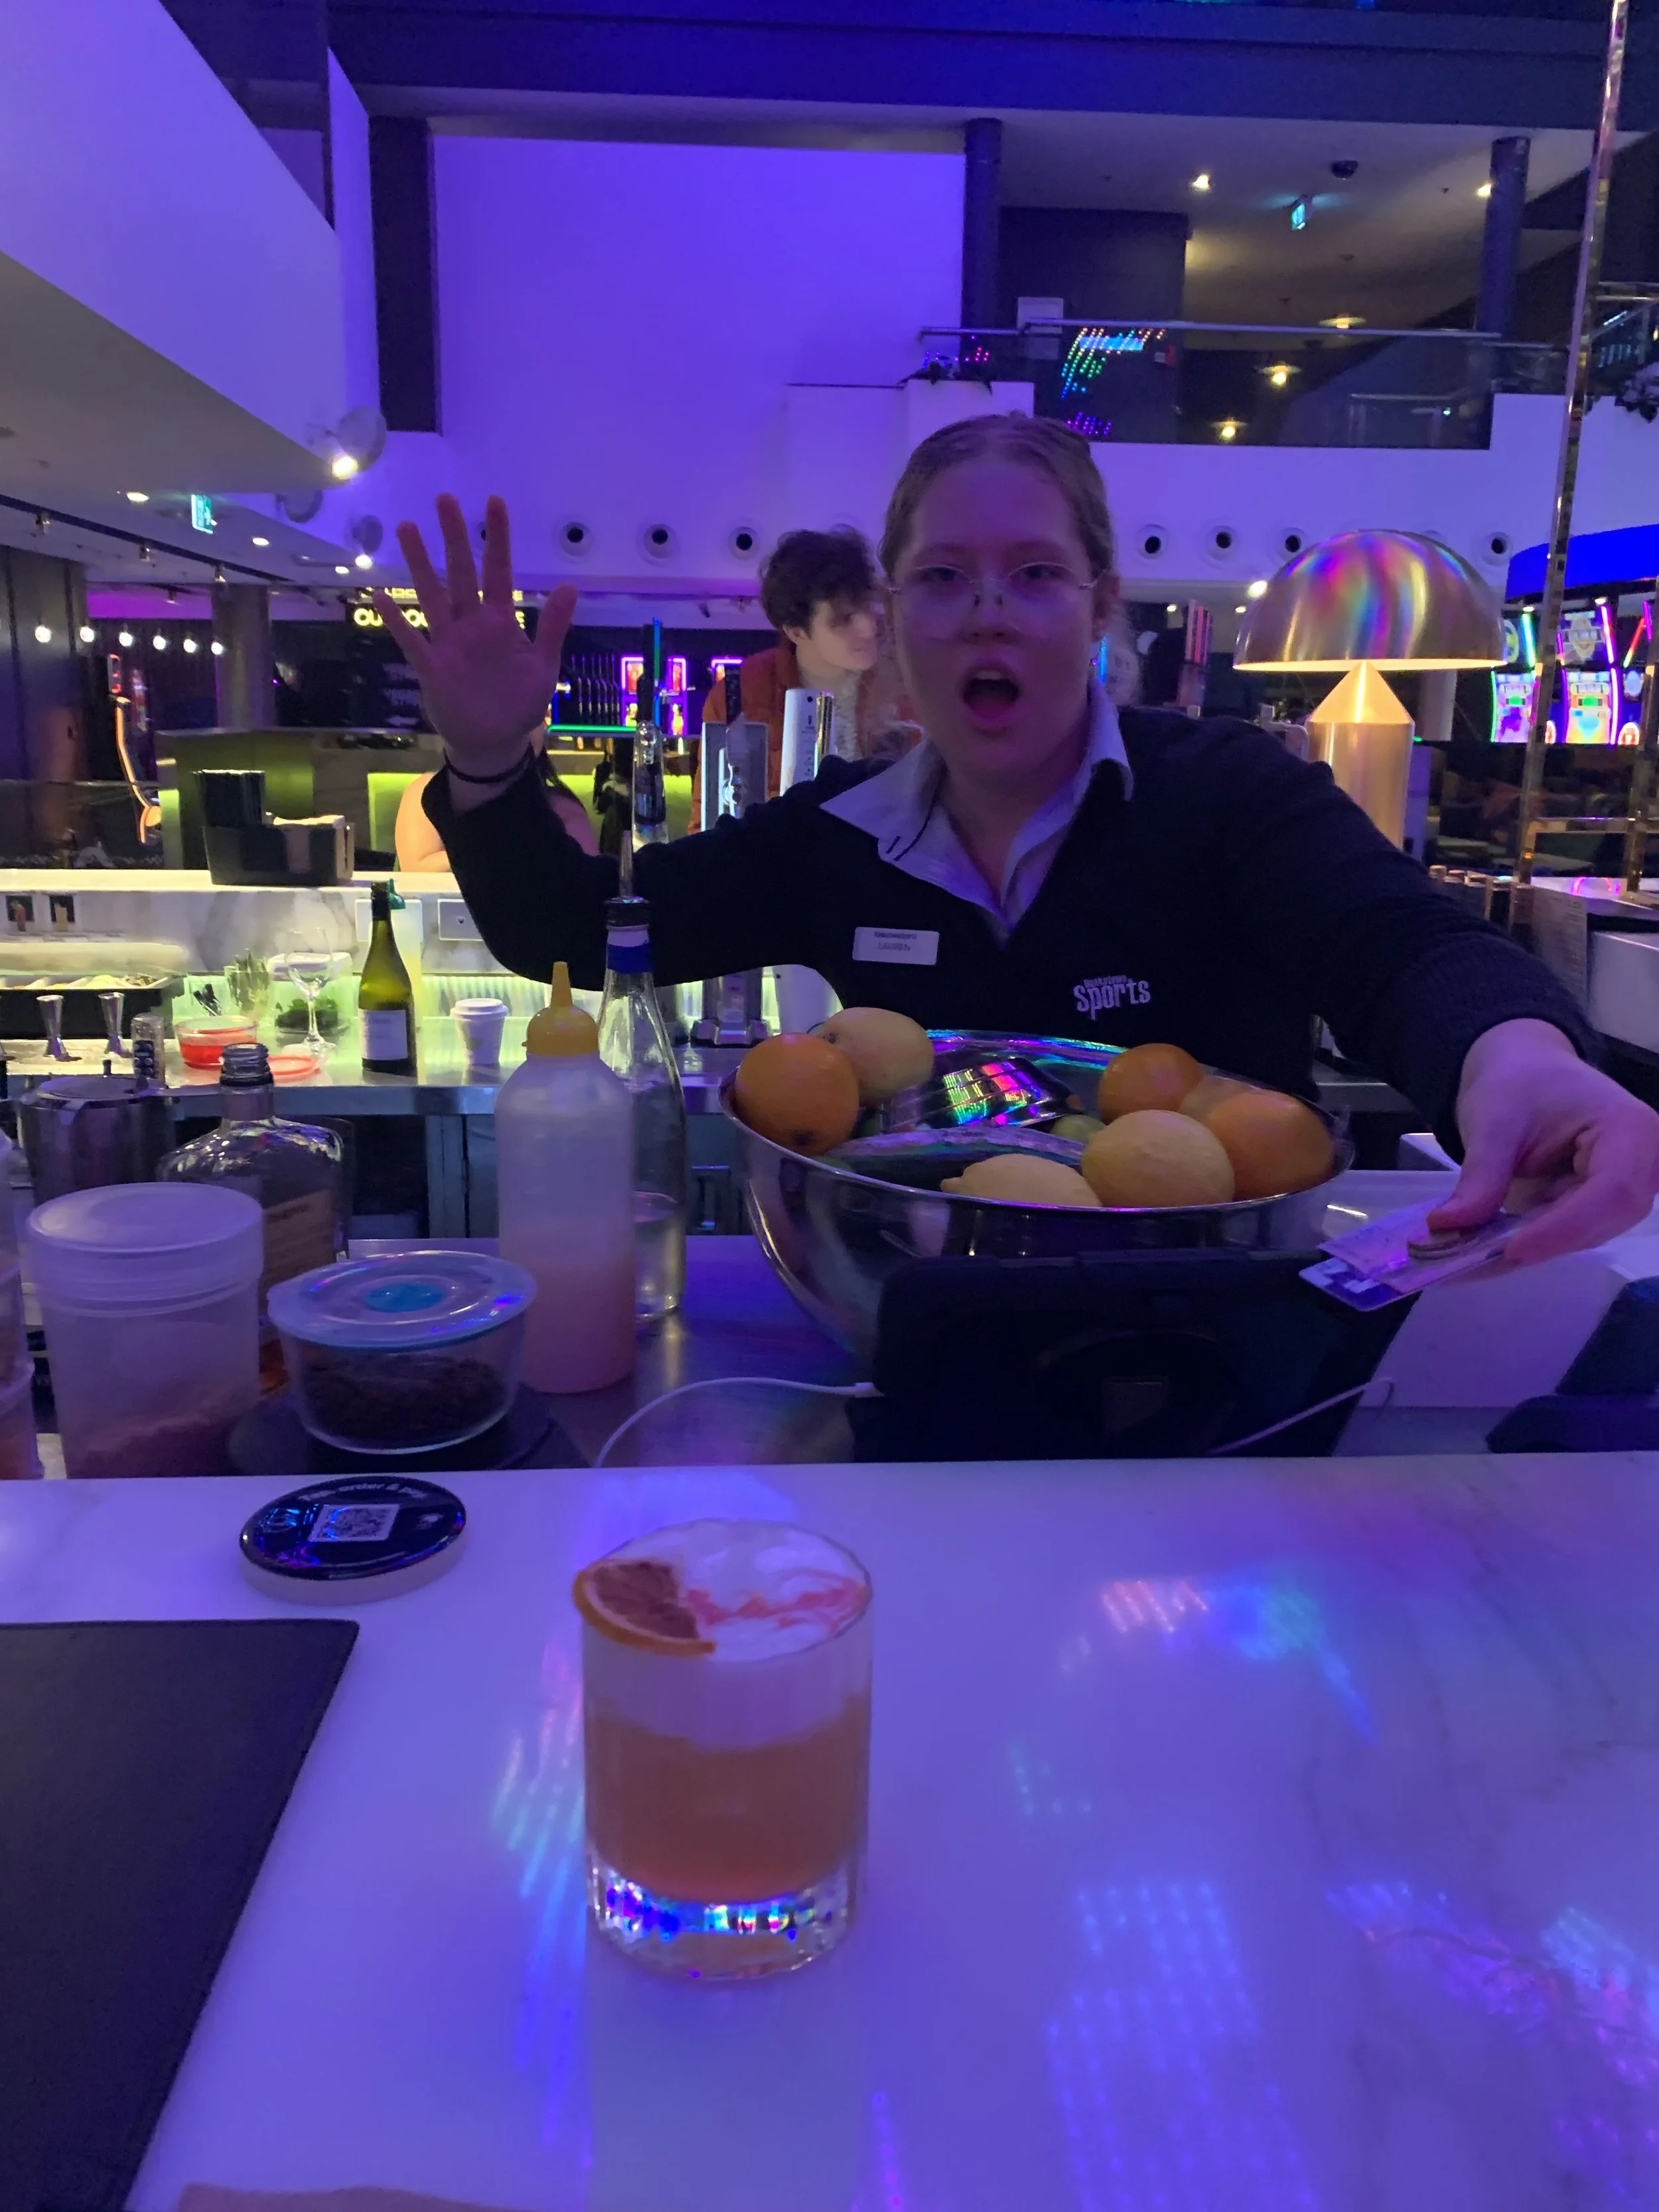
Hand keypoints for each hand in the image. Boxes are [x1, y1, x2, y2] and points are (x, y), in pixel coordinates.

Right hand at [373, 493, 575, 780]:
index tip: (494, 503)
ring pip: (432, 596)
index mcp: (500, 622)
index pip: (499, 572)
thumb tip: (570, 586)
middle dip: (454, 538)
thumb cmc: (519, 703)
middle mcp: (472, 625)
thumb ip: (553, 628)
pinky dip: (396, 620)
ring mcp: (448, 643)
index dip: (497, 539)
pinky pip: (411, 640)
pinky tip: (379, 596)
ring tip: (407, 528)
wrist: (495, 742)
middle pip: (461, 573)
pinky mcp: (431, 667)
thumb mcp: (543, 667)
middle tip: (445, 499)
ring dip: (420, 565)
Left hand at [1428, 1019, 1658, 1265]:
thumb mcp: (1492, 1123)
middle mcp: (1645, 1163)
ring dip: (1534, 1246)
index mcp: (1630, 1129)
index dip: (1565, 1228)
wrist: (1525, 1067)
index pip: (1612, 1192)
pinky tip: (1489, 1247)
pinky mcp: (1605, 1202)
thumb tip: (1446, 1226)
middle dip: (1544, 1242)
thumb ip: (1480, 1176)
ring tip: (1475, 1256)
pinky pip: (1573, 1232)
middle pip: (1605, 1221)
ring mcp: (1630, 1185)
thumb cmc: (1517, 1082)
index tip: (1512, 1250)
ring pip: (1588, 1234)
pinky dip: (1532, 1240)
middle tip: (1479, 1261)